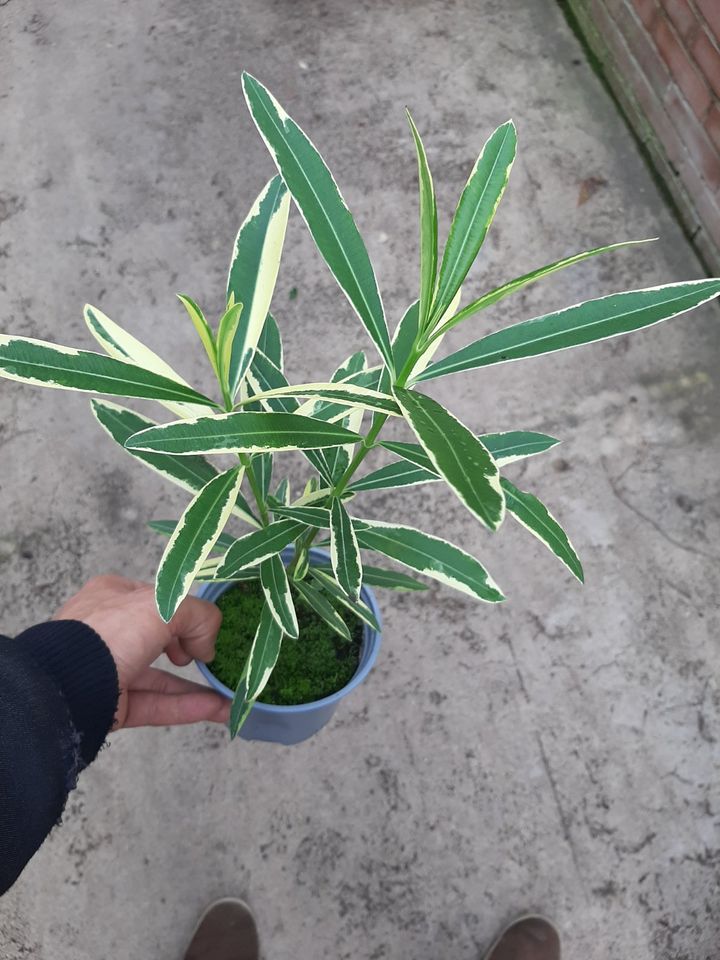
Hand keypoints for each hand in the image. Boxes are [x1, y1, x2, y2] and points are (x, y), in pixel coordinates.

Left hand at [54, 575, 229, 729]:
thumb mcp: (164, 605)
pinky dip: (187, 707)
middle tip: (211, 659)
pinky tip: (218, 710)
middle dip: (192, 651)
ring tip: (229, 695)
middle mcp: (110, 631)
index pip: (158, 600)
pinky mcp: (112, 706)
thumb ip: (198, 614)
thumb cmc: (110, 632)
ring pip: (161, 678)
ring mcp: (109, 671)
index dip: (185, 613)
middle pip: (161, 640)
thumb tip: (206, 645)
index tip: (203, 629)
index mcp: (113, 597)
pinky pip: (156, 705)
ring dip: (197, 687)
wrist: (65, 686)